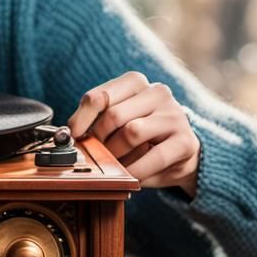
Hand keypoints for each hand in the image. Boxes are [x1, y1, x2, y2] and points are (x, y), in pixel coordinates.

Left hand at [67, 72, 200, 198]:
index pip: (99, 96)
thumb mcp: (118, 119)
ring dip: (117, 154)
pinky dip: (136, 169)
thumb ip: (97, 119)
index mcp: (135, 81)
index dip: (81, 118)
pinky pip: (153, 157)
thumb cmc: (142, 133)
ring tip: (114, 163)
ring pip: (132, 133)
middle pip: (114, 115)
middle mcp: (157, 92)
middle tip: (96, 153)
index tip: (74, 135)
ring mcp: (174, 115)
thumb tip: (70, 132)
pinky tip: (130, 174)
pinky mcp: (186, 141)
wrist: (181, 151)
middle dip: (99, 139)